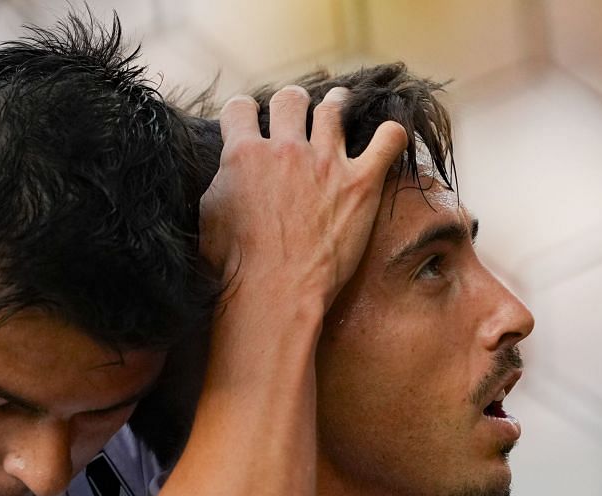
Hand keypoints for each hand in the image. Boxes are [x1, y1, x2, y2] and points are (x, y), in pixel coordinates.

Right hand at [199, 85, 407, 301]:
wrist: (275, 291)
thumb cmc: (237, 266)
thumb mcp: (210, 215)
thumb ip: (223, 182)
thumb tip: (229, 173)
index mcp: (244, 154)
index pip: (240, 107)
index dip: (245, 112)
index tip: (251, 122)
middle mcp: (285, 149)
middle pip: (289, 99)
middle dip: (292, 104)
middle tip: (297, 116)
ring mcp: (325, 163)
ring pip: (333, 109)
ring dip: (336, 104)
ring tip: (339, 106)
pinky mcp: (360, 184)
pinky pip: (387, 142)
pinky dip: (391, 135)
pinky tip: (390, 136)